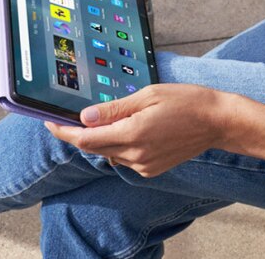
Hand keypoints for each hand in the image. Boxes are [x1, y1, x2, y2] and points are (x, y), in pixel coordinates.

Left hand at [45, 84, 264, 176]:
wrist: (217, 121)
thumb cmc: (186, 101)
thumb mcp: (147, 95)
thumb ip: (114, 108)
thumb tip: (85, 117)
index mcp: (132, 134)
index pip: (85, 139)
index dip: (63, 132)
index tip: (48, 122)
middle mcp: (135, 155)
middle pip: (94, 147)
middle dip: (81, 133)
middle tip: (71, 116)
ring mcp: (144, 165)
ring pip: (110, 153)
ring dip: (103, 138)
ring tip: (110, 117)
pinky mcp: (152, 169)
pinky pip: (125, 158)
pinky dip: (120, 145)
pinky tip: (131, 128)